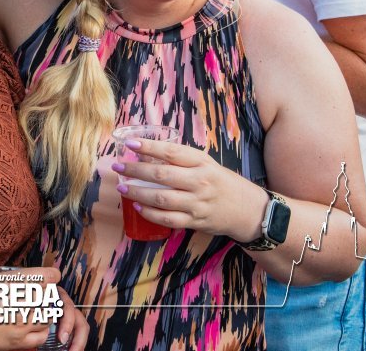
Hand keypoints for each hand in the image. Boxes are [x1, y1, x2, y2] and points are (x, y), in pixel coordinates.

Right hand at [0, 267, 70, 350]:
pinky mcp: (16, 343)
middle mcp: (20, 305)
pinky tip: (32, 326)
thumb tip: (6, 275)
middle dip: (47, 293)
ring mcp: (20, 325)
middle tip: (39, 292)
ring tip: (35, 309)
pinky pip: (41, 337)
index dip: (51, 274)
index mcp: (12, 284)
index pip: (45, 277)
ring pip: (48, 317)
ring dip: (45, 311)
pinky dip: (42, 330)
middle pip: (49, 297)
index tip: (51, 274)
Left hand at [111, 138, 262, 241]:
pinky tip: (138, 207)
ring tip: (122, 187)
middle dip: (135, 171)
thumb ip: (182, 160)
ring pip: (162, 198)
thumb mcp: (206, 164)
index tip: (130, 143)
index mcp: (202, 163)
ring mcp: (197, 203)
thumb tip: (148, 154)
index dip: (149, 147)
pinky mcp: (195, 221)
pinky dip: (150, 214)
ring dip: (138, 193)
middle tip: (118, 166)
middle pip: (162, 175)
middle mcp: (200, 182)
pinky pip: (168, 219)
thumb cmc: (222, 182)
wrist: (247, 209)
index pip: (172, 152)